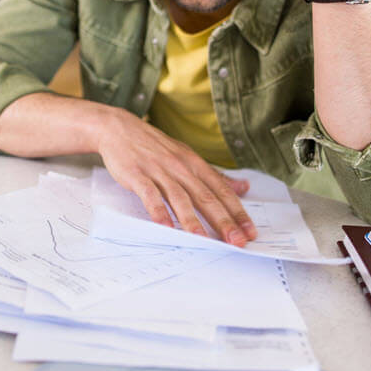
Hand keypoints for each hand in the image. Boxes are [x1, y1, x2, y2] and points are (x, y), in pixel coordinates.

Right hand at [91, 108, 257, 246]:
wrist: (120, 129)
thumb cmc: (156, 147)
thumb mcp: (188, 156)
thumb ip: (215, 175)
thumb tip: (244, 187)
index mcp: (195, 164)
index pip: (222, 190)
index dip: (237, 212)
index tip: (250, 232)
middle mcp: (181, 167)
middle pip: (206, 197)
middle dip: (223, 221)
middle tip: (237, 241)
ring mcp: (159, 170)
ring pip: (180, 198)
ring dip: (192, 221)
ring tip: (204, 241)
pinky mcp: (138, 175)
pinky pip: (151, 196)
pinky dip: (158, 212)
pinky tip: (165, 227)